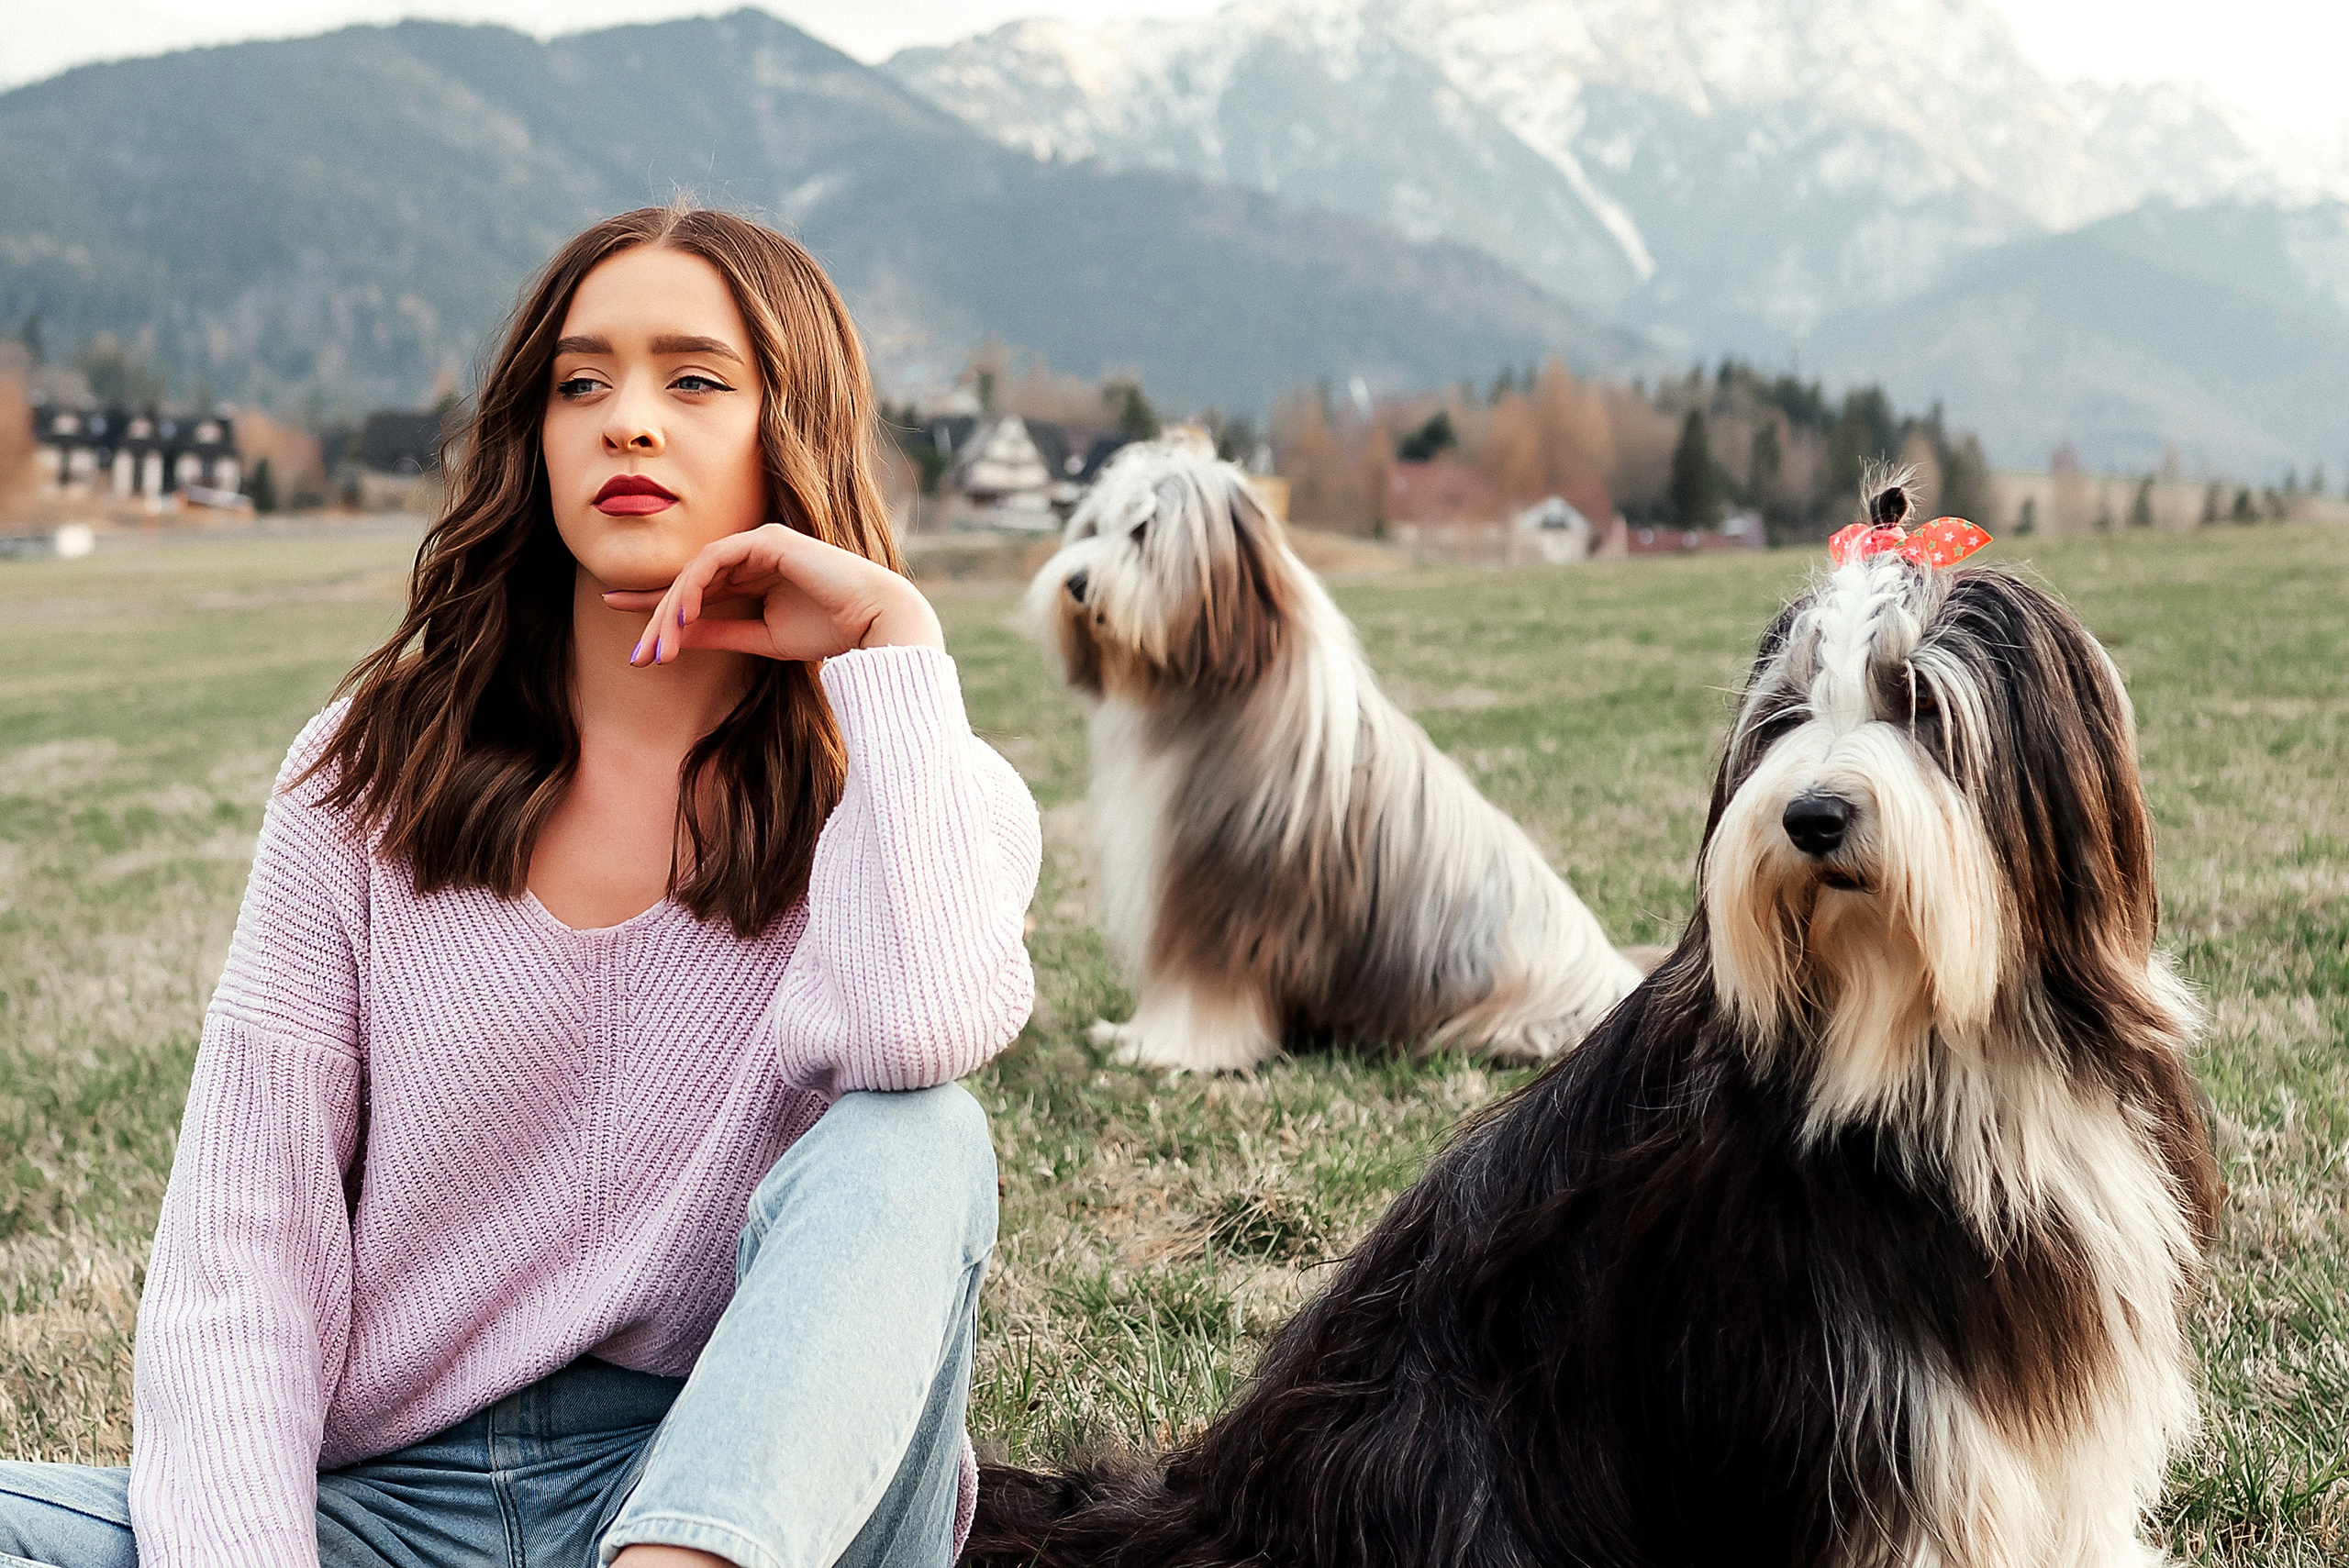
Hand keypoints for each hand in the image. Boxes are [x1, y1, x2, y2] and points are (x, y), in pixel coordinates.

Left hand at [601, 523, 943, 665]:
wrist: (876, 624)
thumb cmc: (830, 632)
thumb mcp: (761, 639)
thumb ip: (719, 633)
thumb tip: (674, 638)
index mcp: (753, 575)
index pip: (695, 591)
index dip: (657, 610)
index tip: (629, 636)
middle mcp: (752, 553)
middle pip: (688, 583)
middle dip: (658, 619)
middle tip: (637, 656)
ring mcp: (758, 542)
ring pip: (695, 573)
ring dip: (671, 611)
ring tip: (658, 648)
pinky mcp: (766, 539)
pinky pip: (715, 560)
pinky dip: (694, 587)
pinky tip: (683, 615)